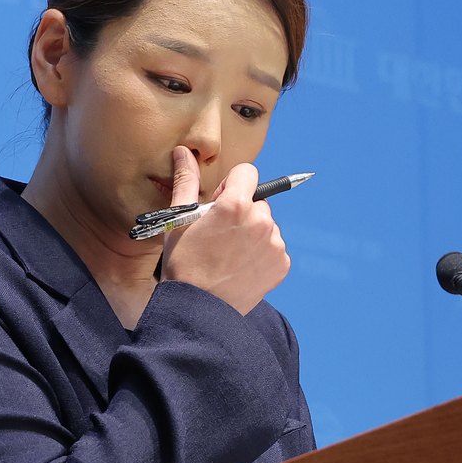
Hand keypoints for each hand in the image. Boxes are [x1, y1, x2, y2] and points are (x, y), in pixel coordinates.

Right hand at [161, 146, 289, 314]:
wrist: (198, 310)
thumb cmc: (183, 263)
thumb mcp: (179, 219)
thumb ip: (187, 180)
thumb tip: (184, 152)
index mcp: (236, 204)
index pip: (247, 172)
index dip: (231, 186)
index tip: (219, 205)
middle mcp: (262, 220)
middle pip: (256, 200)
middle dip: (241, 212)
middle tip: (220, 236)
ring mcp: (275, 244)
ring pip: (266, 225)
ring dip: (251, 233)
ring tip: (228, 256)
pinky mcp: (282, 264)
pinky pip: (273, 247)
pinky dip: (260, 254)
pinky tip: (240, 267)